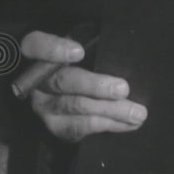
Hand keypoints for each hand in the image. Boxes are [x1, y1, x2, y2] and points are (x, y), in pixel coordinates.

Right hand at [19, 30, 146, 142]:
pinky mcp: (54, 126)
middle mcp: (36, 81)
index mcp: (37, 53)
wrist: (70, 93)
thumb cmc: (83, 62)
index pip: (36, 45)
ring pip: (75, 107)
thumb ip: (93, 46)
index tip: (78, 52)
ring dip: (110, 111)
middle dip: (96, 86)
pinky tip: (129, 124)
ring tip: (137, 113)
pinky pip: (80, 128)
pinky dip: (108, 125)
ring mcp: (43, 106)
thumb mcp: (83, 47)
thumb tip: (122, 53)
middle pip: (62, 81)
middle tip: (123, 89)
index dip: (54, 49)